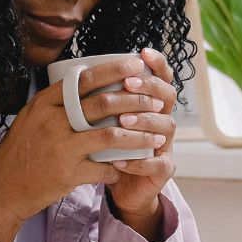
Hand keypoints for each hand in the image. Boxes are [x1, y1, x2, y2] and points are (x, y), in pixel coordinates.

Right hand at [0, 55, 167, 241]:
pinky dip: (119, 168)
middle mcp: (51, 122)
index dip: (114, 70)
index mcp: (43, 104)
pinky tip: (127, 168)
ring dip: (138, 136)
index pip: (84, 79)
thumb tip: (85, 83)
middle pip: (102, 103)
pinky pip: (103, 168)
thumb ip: (55, 105)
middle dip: (136, 101)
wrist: (1, 191)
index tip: (137, 65)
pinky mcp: (67, 174)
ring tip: (156, 136)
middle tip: (157, 101)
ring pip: (111, 135)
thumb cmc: (19, 153)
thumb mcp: (30, 120)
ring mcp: (60, 148)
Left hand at [106, 48, 180, 240]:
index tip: (143, 52)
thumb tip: (74, 73)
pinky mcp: (163, 170)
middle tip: (128, 84)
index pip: (160, 78)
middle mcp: (162, 121)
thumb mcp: (101, 122)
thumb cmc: (107, 150)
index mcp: (149, 105)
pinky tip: (120, 160)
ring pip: (166, 127)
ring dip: (145, 121)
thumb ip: (98, 101)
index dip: (156, 64)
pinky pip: (157, 164)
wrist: (120, 188)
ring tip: (123, 121)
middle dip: (149, 87)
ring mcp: (166, 146)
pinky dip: (139, 162)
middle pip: (167, 96)